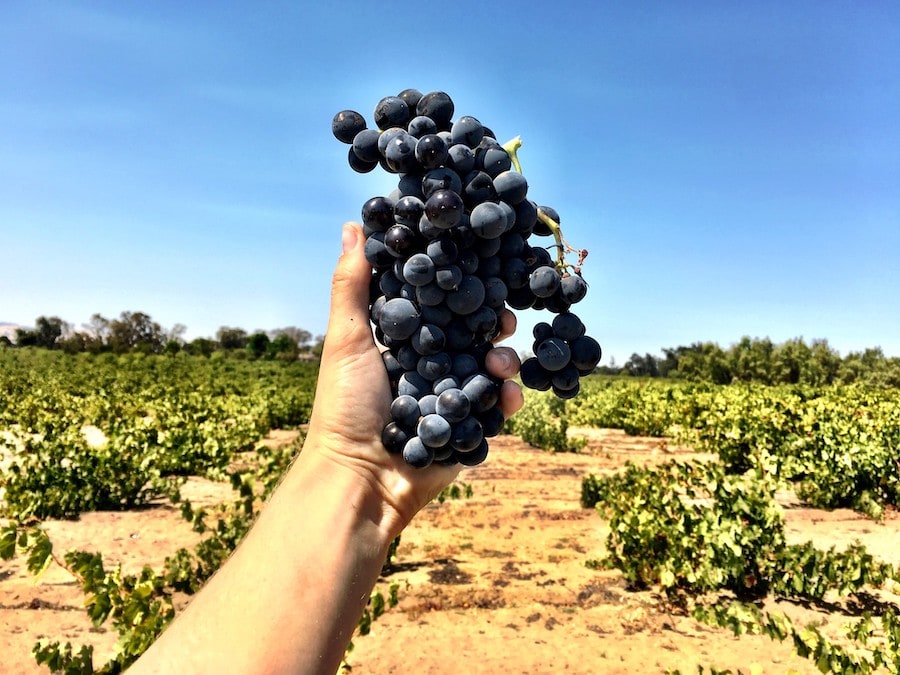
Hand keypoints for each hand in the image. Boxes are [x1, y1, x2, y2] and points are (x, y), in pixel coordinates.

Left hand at [303, 222, 523, 536]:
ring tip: (504, 362)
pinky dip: (505, 402)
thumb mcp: (347, 339)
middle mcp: (428, 365)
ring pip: (488, 370)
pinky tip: (508, 396)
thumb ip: (352, 284)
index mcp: (401, 341)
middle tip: (505, 316)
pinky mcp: (465, 430)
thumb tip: (354, 225)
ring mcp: (450, 398)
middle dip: (492, 323)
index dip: (459, 286)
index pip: (437, 304)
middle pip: (471, 335)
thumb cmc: (343, 406)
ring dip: (504, 361)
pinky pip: (494, 411)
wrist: (358, 479)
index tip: (479, 266)